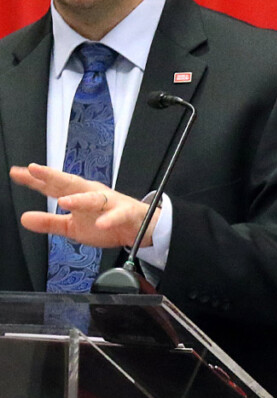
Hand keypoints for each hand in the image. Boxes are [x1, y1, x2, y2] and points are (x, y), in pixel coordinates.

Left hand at [9, 163, 158, 248]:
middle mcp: (92, 194)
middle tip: (35, 170)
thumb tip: (25, 218)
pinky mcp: (125, 213)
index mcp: (78, 195)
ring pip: (93, 198)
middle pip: (70, 183)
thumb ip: (49, 222)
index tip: (17, 173)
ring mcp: (110, 203)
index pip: (54, 186)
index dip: (35, 180)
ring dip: (79, 199)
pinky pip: (117, 215)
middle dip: (54, 176)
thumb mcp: (72, 227)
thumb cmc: (106, 221)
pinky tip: (101, 225)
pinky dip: (110, 219)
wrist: (139, 227)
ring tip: (64, 202)